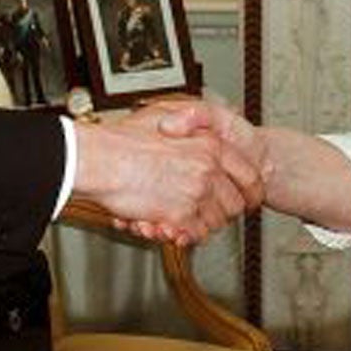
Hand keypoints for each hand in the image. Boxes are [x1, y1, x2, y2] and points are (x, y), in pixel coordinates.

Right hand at [69, 105, 262, 245]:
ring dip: (203, 224)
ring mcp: (195, 193)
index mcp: (210, 144)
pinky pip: (195, 234)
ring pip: (217, 221)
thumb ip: (191, 122)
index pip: (249, 174)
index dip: (251, 191)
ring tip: (187, 219)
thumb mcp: (167, 115)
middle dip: (224, 211)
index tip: (248, 198)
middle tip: (211, 212)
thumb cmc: (123, 138)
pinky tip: (174, 226)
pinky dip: (186, 235)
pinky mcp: (179, 214)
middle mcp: (208, 168)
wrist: (99, 158)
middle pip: (236, 203)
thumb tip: (202, 126)